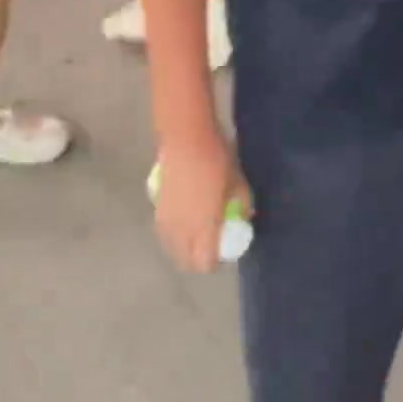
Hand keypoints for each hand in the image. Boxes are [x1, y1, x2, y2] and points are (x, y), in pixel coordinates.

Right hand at [155, 129, 251, 272]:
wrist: (186, 138)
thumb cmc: (216, 160)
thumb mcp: (237, 182)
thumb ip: (242, 202)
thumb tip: (245, 215)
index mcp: (204, 228)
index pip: (204, 263)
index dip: (215, 262)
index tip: (224, 251)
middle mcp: (182, 231)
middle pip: (185, 261)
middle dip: (197, 260)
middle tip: (210, 246)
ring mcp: (166, 220)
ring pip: (172, 248)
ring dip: (183, 248)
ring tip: (196, 234)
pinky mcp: (157, 208)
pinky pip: (165, 232)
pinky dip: (173, 234)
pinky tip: (182, 221)